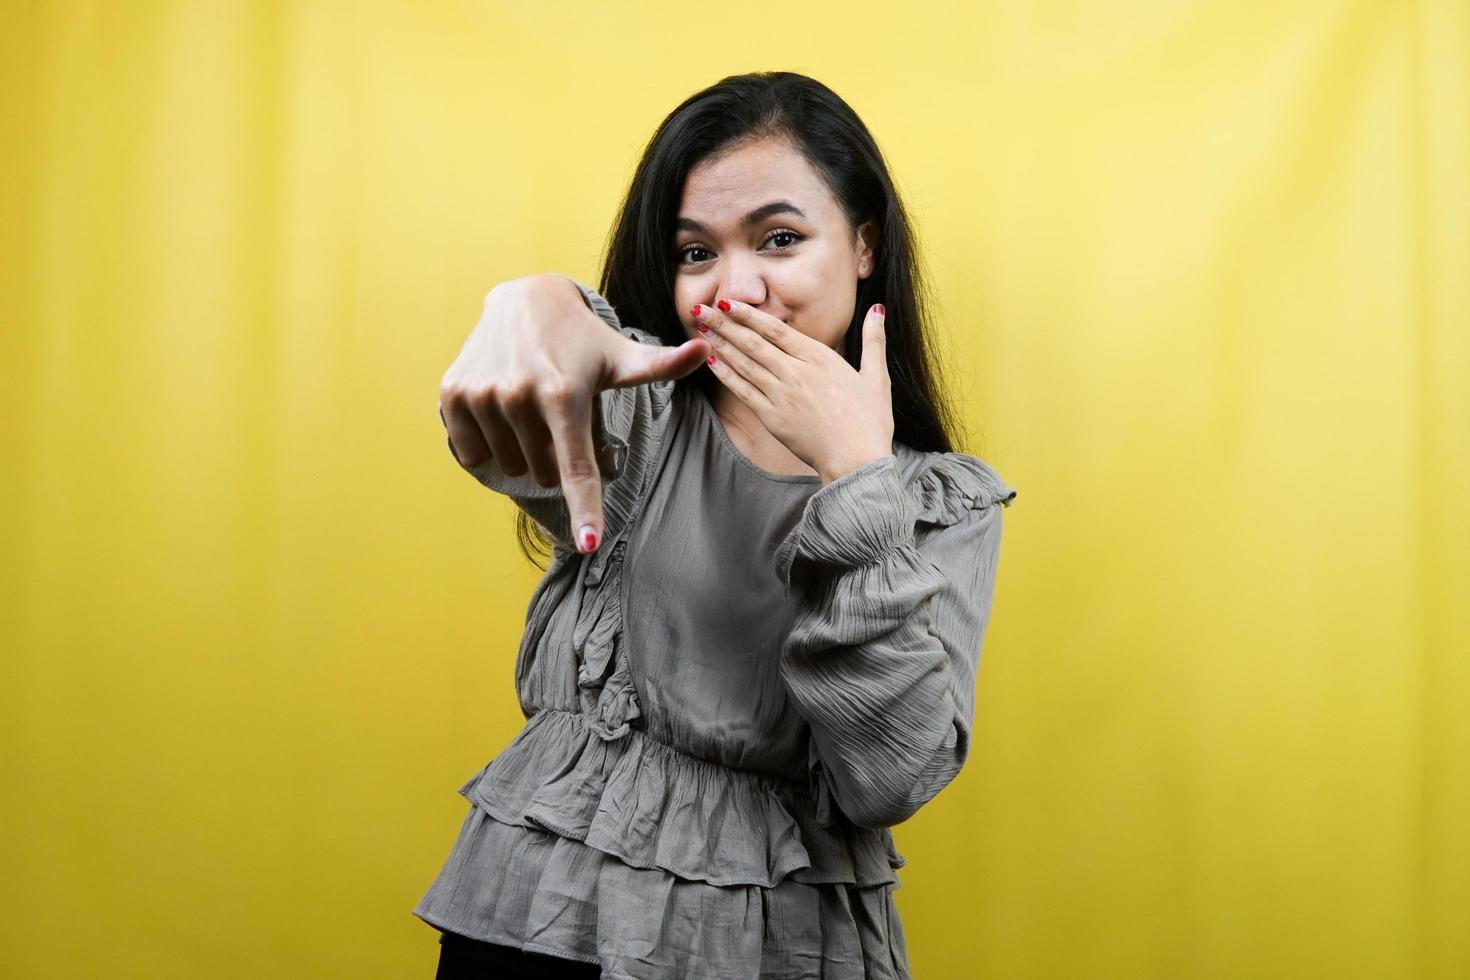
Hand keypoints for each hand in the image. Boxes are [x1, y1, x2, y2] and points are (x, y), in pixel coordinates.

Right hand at [440, 274, 711, 551]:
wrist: (523, 300)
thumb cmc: (583, 340)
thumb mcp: (621, 356)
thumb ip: (661, 366)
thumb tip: (705, 350)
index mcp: (565, 394)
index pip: (577, 466)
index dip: (585, 508)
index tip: (589, 543)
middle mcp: (519, 395)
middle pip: (546, 473)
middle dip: (557, 457)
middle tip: (559, 417)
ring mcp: (482, 395)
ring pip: (511, 466)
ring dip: (525, 451)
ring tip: (531, 408)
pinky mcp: (453, 394)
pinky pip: (473, 453)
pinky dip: (489, 443)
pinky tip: (500, 408)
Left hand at [692, 298, 893, 483]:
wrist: (856, 461)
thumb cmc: (869, 422)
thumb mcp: (876, 378)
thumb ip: (874, 341)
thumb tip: (878, 309)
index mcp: (820, 359)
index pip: (776, 330)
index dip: (749, 314)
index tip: (729, 302)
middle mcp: (796, 373)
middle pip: (753, 342)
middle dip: (724, 324)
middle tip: (701, 309)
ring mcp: (781, 395)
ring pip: (744, 363)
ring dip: (721, 344)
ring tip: (700, 328)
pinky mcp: (772, 418)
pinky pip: (743, 391)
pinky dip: (726, 374)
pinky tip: (711, 361)